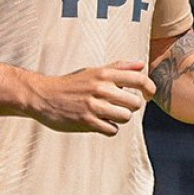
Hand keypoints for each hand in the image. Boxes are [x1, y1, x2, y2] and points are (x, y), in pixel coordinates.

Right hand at [29, 62, 156, 135]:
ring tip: (108, 115)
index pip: (139, 79)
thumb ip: (118, 68)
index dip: (149, 88)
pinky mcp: (86, 121)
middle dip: (130, 107)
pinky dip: (109, 128)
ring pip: (125, 117)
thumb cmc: (72, 84)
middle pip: (135, 103)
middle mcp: (100, 88)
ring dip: (119, 118)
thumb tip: (141, 64)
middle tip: (119, 106)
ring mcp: (93, 106)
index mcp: (104, 74)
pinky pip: (112, 130)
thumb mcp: (94, 71)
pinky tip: (99, 122)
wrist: (44, 96)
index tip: (148, 95)